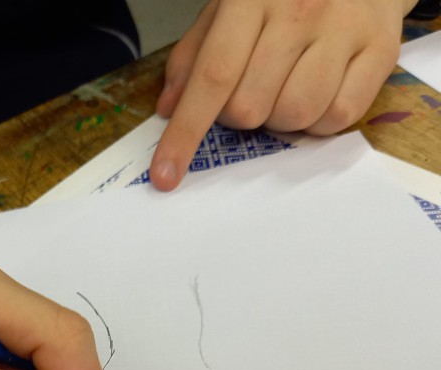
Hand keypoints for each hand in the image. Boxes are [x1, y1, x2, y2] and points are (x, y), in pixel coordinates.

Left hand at [150, 0, 412, 189]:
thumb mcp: (228, 9)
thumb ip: (193, 57)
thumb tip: (168, 108)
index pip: (212, 78)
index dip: (185, 134)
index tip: (166, 175)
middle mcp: (300, 9)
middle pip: (250, 108)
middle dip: (241, 115)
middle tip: (256, 87)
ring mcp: (344, 28)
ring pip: (295, 116)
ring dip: (281, 119)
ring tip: (288, 87)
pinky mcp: (381, 49)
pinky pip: (339, 117)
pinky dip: (321, 120)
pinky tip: (320, 91)